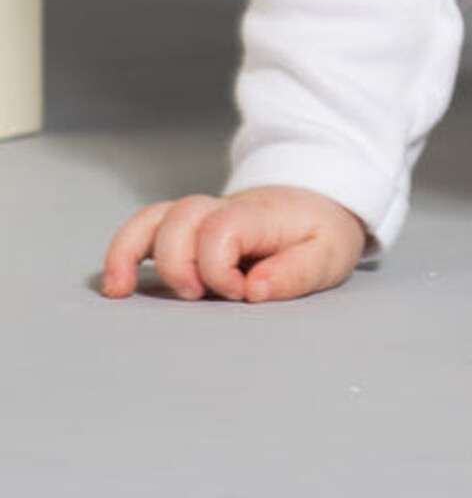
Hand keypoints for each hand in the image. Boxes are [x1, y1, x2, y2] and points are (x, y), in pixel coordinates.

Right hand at [100, 185, 368, 303]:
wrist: (319, 201)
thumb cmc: (321, 233)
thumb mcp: (329, 255)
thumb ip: (296, 273)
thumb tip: (254, 290)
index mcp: (263, 216)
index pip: (224, 227)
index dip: (219, 266)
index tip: (240, 293)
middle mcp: (225, 209)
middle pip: (182, 217)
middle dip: (179, 263)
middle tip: (198, 296)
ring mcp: (202, 215)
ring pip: (156, 217)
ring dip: (132, 252)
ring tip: (121, 291)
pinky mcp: (187, 227)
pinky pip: (146, 228)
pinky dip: (124, 251)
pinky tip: (117, 285)